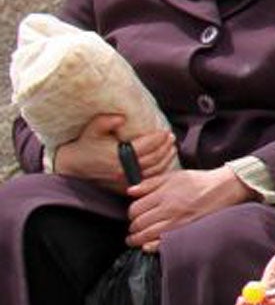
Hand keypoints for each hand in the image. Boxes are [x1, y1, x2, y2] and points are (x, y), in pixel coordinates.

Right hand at [50, 114, 175, 189]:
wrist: (73, 166)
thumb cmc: (84, 145)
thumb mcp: (93, 129)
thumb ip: (105, 121)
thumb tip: (122, 117)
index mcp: (118, 155)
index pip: (147, 146)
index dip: (159, 138)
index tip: (165, 132)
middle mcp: (124, 169)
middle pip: (155, 158)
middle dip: (165, 147)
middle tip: (171, 138)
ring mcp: (126, 180)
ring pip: (155, 170)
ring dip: (166, 159)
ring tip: (171, 148)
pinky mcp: (126, 186)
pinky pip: (149, 180)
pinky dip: (160, 171)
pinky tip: (164, 162)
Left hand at [126, 164, 254, 250]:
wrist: (224, 188)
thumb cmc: (199, 181)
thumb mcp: (173, 176)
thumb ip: (150, 183)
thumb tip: (130, 191)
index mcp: (163, 195)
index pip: (135, 209)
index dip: (131, 213)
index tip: (134, 215)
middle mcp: (168, 209)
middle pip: (139, 223)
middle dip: (133, 227)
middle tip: (134, 229)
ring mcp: (178, 222)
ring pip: (148, 236)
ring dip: (137, 240)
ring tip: (134, 240)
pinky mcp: (187, 231)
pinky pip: (165, 243)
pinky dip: (153, 247)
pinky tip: (147, 247)